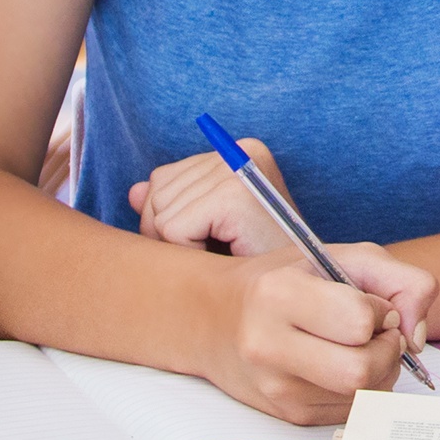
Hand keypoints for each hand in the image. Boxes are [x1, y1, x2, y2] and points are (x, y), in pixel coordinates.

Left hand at [131, 136, 290, 254]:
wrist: (305, 289)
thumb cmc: (260, 262)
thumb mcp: (212, 229)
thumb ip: (174, 205)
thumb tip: (134, 192)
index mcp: (237, 151)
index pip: (162, 179)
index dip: (169, 221)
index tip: (209, 238)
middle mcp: (239, 151)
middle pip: (156, 194)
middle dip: (170, 236)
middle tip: (216, 251)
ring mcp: (238, 170)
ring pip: (160, 216)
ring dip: (184, 248)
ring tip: (225, 253)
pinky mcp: (234, 197)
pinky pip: (172, 230)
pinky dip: (188, 254)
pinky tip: (224, 258)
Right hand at [205, 245, 439, 425]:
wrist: (215, 319)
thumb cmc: (285, 281)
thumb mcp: (340, 257)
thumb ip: (401, 279)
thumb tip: (418, 335)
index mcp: (277, 295)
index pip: (358, 321)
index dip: (379, 310)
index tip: (369, 303)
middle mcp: (268, 346)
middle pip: (361, 370)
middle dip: (386, 350)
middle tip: (377, 332)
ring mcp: (275, 388)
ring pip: (362, 395)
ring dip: (379, 371)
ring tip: (359, 347)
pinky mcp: (288, 415)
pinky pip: (351, 410)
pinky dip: (361, 389)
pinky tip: (340, 365)